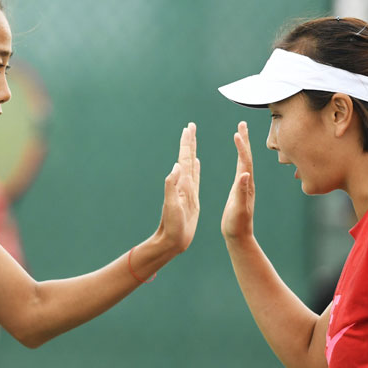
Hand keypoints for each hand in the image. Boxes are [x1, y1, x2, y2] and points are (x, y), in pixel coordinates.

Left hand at [157, 122, 199, 252]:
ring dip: (192, 151)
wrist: (172, 241)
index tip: (188, 127)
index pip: (184, 158)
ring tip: (193, 139)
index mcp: (181, 184)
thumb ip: (171, 186)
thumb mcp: (171, 206)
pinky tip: (196, 163)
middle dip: (189, 141)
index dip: (186, 143)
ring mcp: (187, 190)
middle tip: (190, 126)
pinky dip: (195, 168)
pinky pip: (195, 178)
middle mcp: (183, 184)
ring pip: (191, 165)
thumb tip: (176, 166)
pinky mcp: (192, 198)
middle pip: (187, 157)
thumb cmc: (172, 226)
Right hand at [221, 121, 254, 241]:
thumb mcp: (238, 208)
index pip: (244, 161)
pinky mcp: (241, 189)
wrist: (239, 236)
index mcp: (246, 185)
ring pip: (244, 161)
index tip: (237, 133)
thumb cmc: (237, 224)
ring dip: (243, 146)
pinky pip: (241, 168)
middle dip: (245, 139)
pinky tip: (238, 156)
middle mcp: (248, 182)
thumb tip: (245, 174)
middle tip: (242, 123)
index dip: (241, 147)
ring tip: (239, 134)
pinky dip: (239, 157)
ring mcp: (245, 185)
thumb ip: (241, 191)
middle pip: (247, 156)